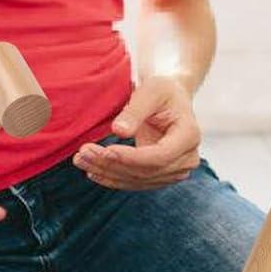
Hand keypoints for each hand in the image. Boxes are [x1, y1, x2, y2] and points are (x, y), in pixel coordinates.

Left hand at [73, 77, 201, 189]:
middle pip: (146, 171)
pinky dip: (112, 177)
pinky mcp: (161, 176)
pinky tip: (92, 170)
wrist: (172, 101)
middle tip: (82, 154)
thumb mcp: (151, 90)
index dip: (132, 157)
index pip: (159, 156)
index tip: (106, 150)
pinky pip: (135, 181)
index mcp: (189, 135)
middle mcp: (187, 158)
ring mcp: (175, 170)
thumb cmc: (163, 91)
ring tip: (81, 160)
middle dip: (112, 164)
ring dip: (107, 172)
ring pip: (138, 179)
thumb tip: (119, 131)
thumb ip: (136, 110)